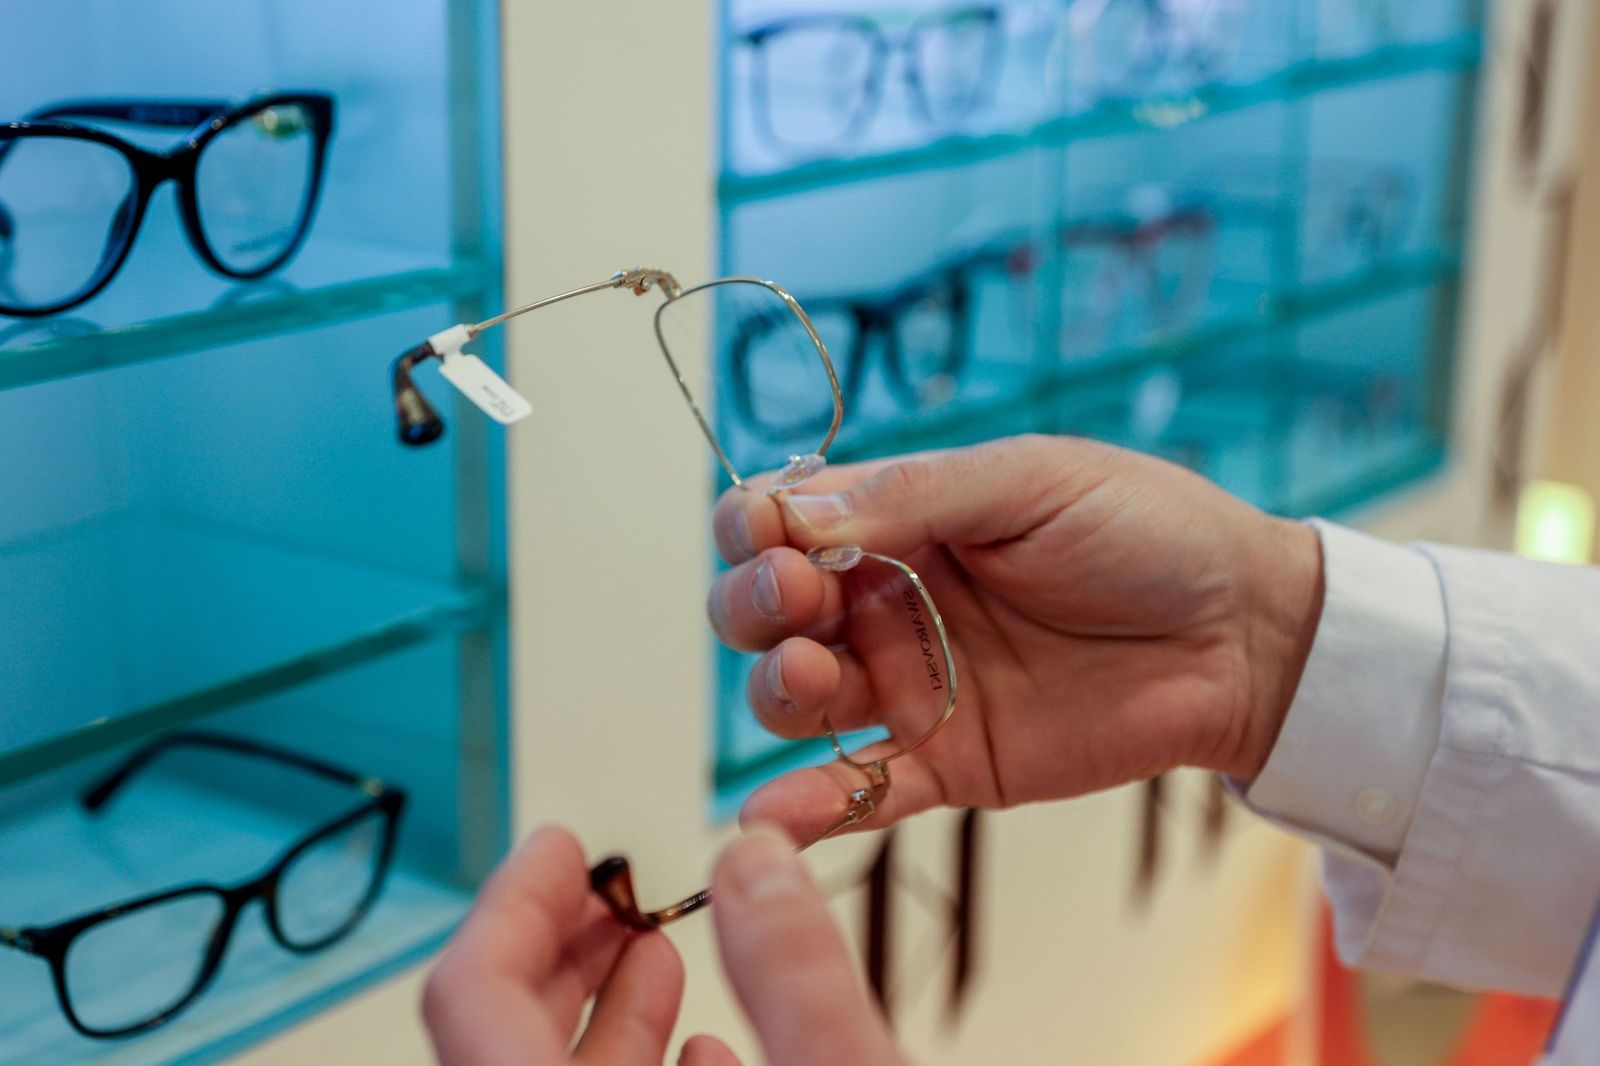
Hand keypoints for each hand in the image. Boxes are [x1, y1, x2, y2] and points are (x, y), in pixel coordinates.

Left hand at [423, 825, 898, 1064]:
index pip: (471, 997)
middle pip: (497, 1029)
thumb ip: (797, 975)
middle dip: (561, 942)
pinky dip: (636, 1064)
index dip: (511, 901)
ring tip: (653, 941)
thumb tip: (755, 863)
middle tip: (606, 884)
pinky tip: (701, 1045)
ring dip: (601, 1003)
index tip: (557, 847)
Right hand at [707, 434, 1323, 840]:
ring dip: (776, 688)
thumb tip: (795, 515)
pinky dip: (806, 807)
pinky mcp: (950, 763)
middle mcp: (886, 601)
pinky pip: (862, 789)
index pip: (778, 520)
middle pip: (765, 611)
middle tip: (796, 596)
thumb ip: (913, 495)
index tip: (775, 537)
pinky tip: (768, 818)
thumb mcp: (1031, 481)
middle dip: (753, 603)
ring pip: (796, 698)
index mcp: (897, 519)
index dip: (755, 528)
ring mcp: (913, 685)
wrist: (1243, 633)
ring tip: (808, 672)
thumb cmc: (1146, 530)